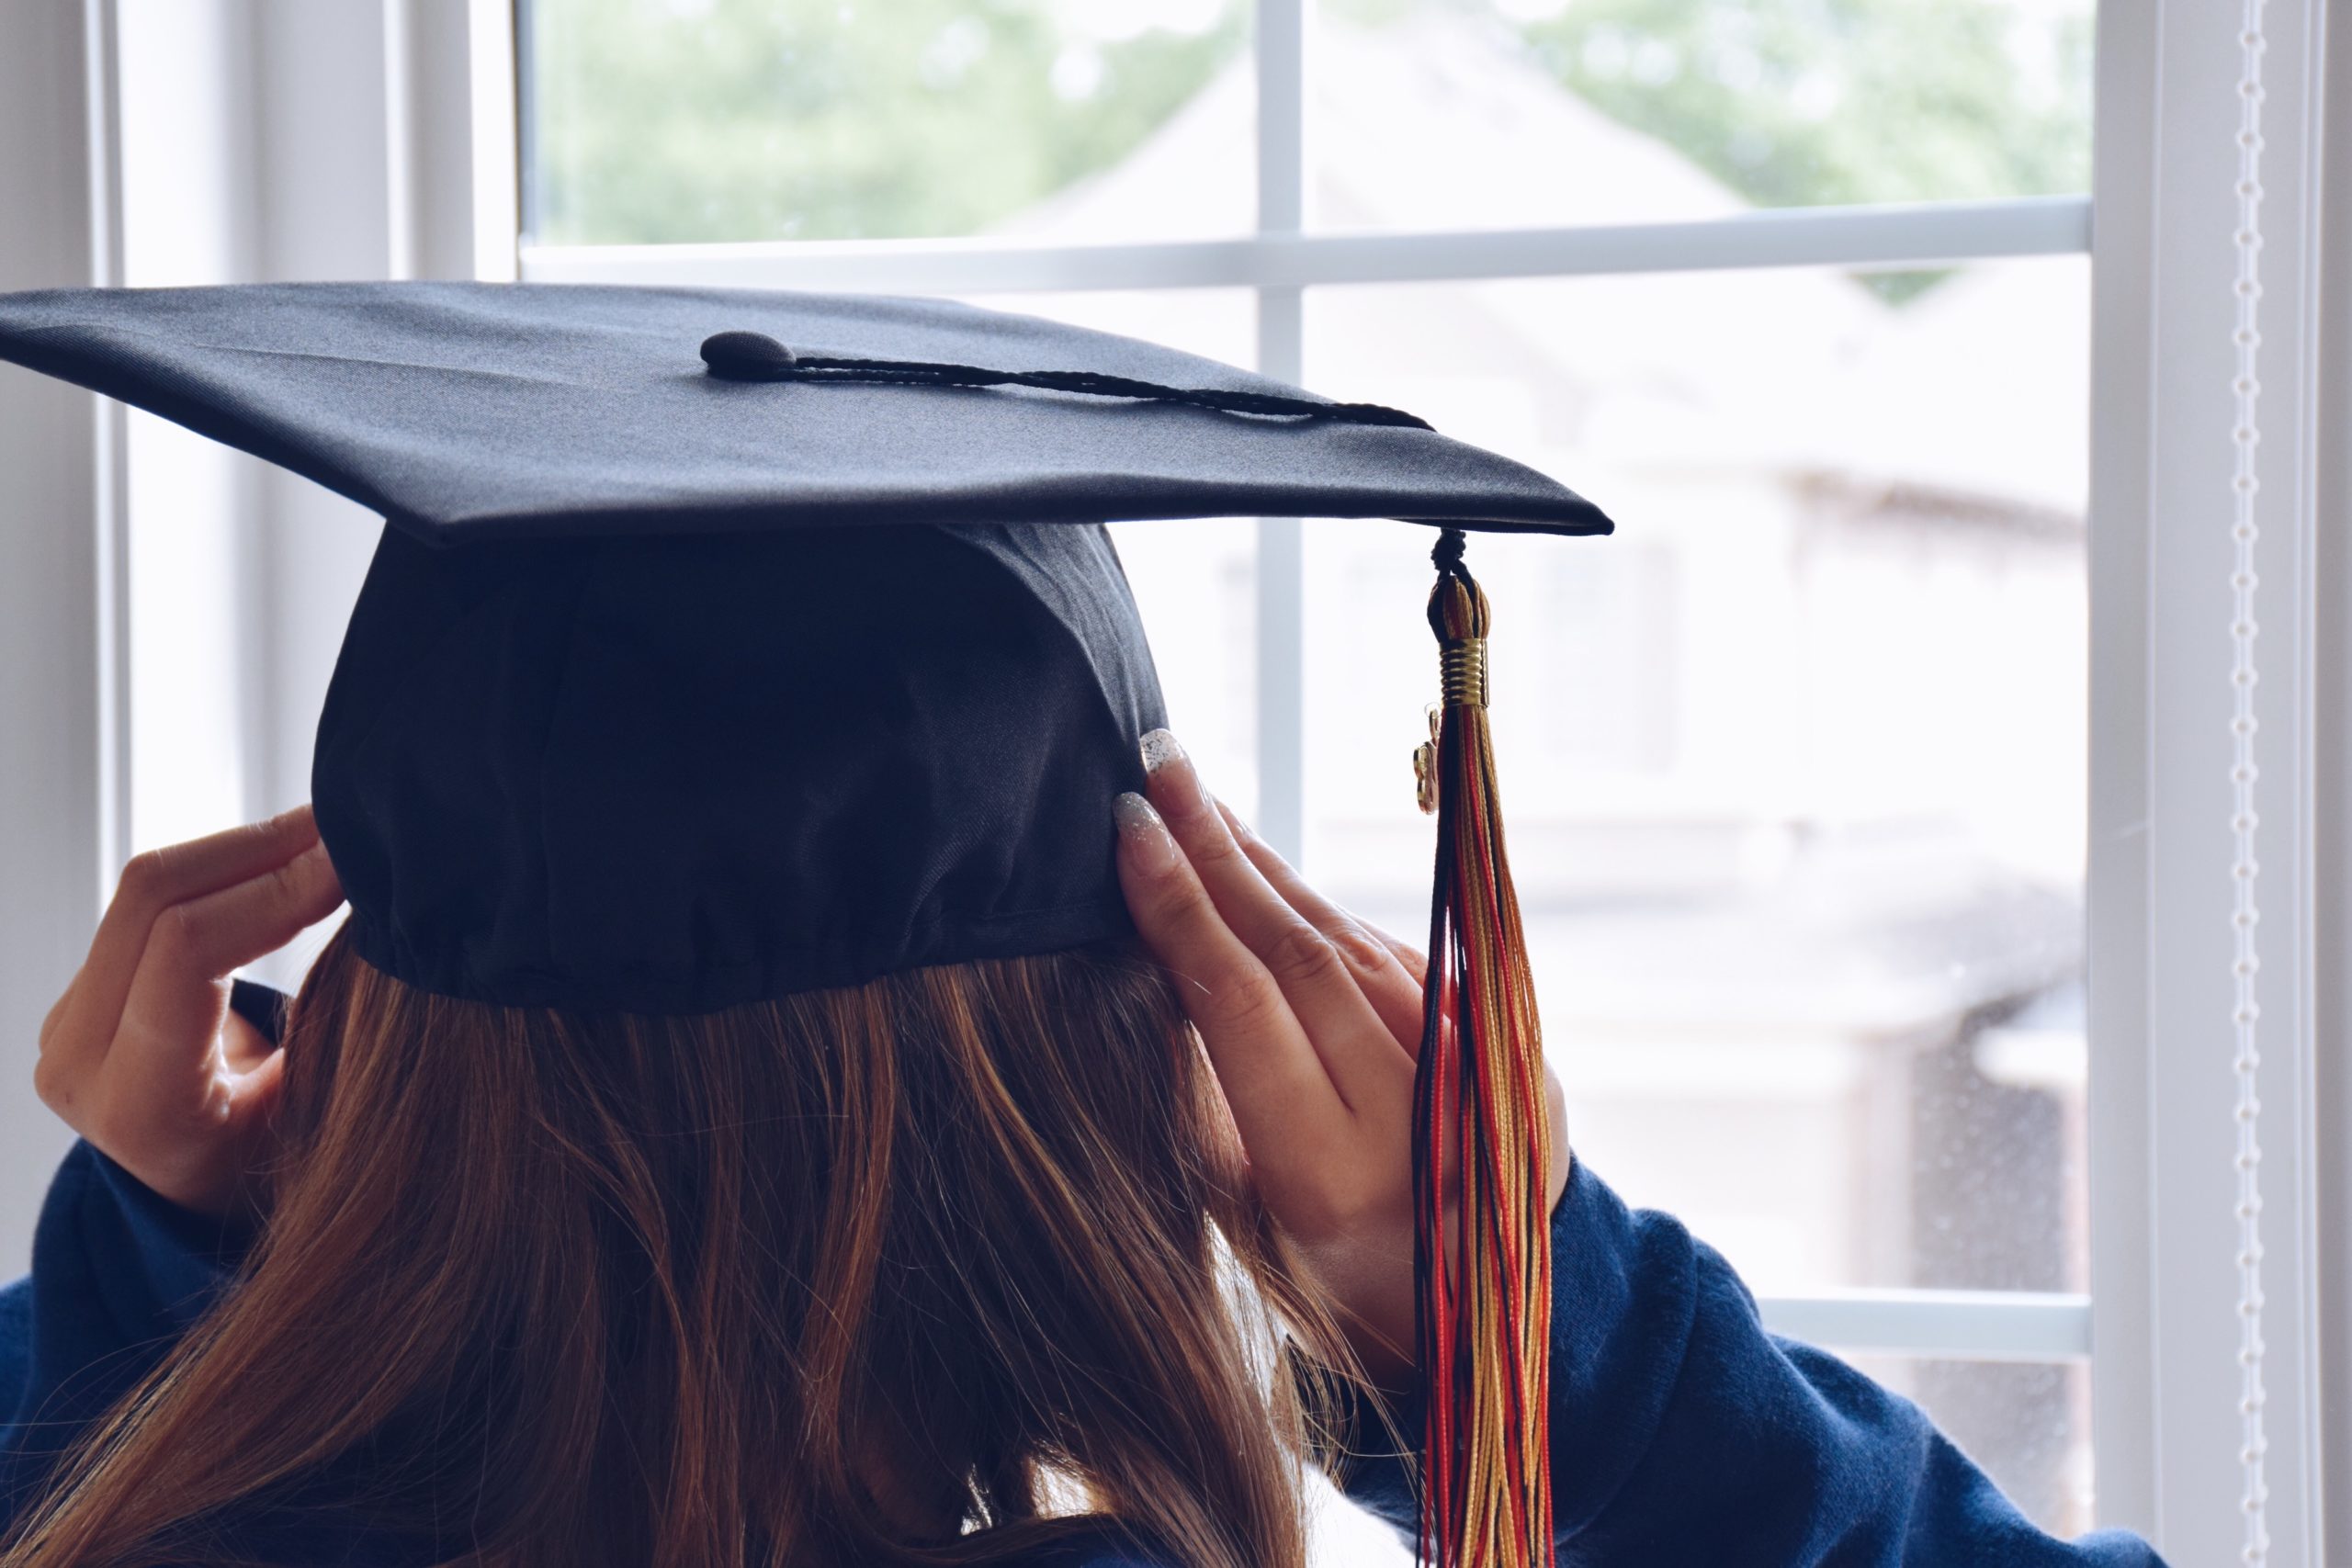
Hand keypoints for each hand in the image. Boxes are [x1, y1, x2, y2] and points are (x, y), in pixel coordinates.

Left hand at [34, 806, 345, 1219]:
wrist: (211, 1197)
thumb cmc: (281, 1176)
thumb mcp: (318, 1122)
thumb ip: (339, 1026)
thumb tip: (394, 916)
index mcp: (137, 1106)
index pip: (186, 954)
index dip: (276, 892)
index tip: (356, 867)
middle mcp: (78, 1056)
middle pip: (153, 896)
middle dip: (262, 846)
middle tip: (349, 826)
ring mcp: (71, 1015)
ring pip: (149, 883)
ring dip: (248, 844)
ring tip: (329, 831)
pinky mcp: (87, 984)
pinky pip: (151, 897)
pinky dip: (230, 864)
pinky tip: (290, 854)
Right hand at [1113, 730, 1569, 1393]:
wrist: (1488, 1322)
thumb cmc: (1332, 1291)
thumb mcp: (1249, 1226)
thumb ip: (1213, 1100)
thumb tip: (1162, 965)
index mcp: (1328, 1175)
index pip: (1240, 1005)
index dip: (1180, 910)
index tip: (1128, 832)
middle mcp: (1406, 1111)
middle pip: (1294, 950)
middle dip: (1216, 852)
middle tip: (1156, 766)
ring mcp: (1464, 1069)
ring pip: (1344, 937)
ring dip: (1263, 864)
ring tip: (1194, 795)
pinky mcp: (1497, 1043)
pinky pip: (1387, 955)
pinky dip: (1317, 909)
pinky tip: (1263, 865)